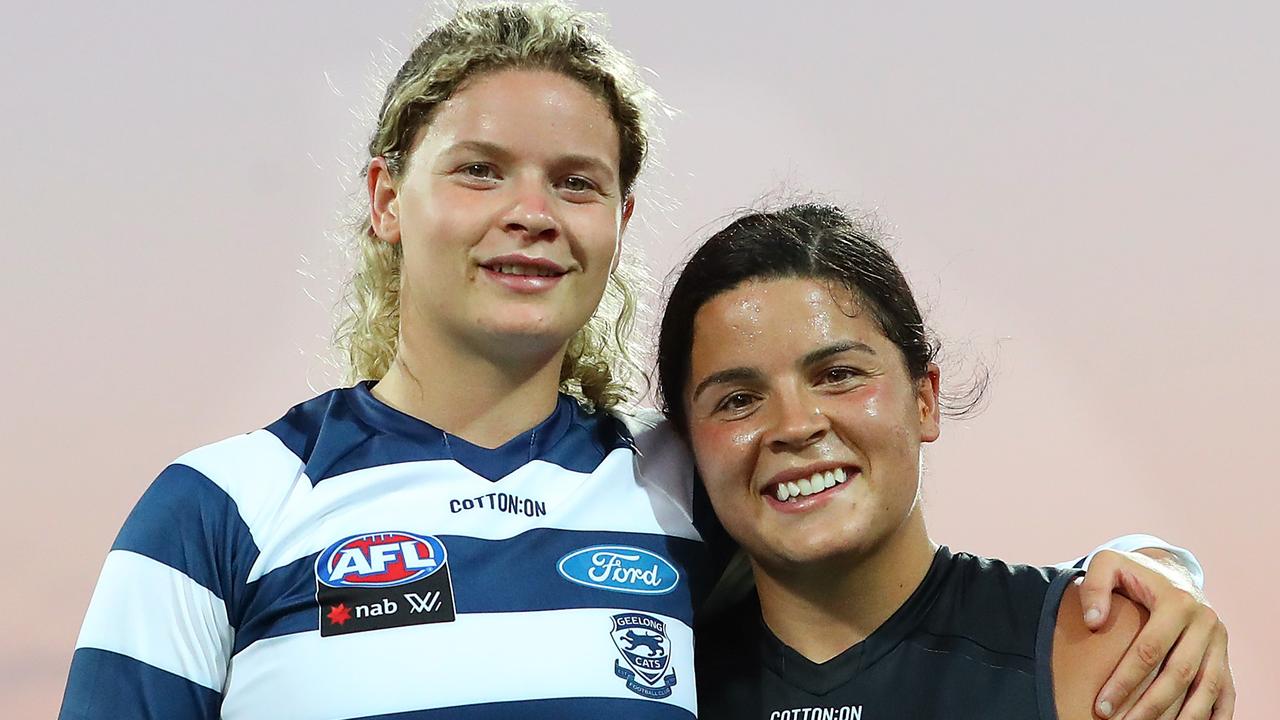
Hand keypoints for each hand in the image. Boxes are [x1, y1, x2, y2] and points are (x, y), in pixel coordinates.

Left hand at [1078, 549, 1234, 719]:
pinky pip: (1225, 693)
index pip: (1149, 650)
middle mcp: (1204, 621)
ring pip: (1204, 689)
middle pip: (1178, 675)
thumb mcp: (1108, 564)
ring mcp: (1219, 641)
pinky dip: (1212, 717)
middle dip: (1148, 706)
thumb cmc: (1133, 574)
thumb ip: (1095, 586)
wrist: (1171, 573)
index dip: (1124, 681)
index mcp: (1176, 601)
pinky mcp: (1225, 656)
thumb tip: (1093, 621)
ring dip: (1179, 717)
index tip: (1101, 705)